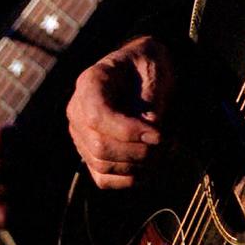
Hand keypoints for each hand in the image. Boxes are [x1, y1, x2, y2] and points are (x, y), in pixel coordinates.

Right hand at [66, 35, 173, 188]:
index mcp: (91, 81)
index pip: (96, 115)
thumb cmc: (148, 65)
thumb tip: (151, 136)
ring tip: (165, 152)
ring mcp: (80, 134)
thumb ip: (152, 100)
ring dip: (138, 166)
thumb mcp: (155, 69)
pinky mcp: (89, 152)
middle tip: (168, 144)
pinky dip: (129, 179)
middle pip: (99, 146)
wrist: (143, 69)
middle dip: (138, 152)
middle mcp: (77, 109)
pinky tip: (151, 166)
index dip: (128, 131)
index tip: (159, 134)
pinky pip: (103, 179)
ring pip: (102, 165)